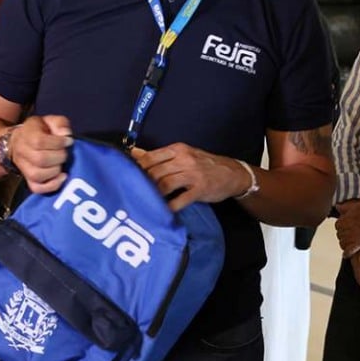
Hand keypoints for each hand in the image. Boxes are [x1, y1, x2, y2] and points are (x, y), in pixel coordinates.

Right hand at [9, 115, 72, 192]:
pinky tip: (63, 177)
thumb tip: (66, 134)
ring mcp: (24, 168)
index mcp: (27, 134)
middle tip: (65, 153)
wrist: (20, 141)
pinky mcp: (28, 180)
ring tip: (62, 163)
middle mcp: (22, 152)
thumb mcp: (50, 120)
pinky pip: (37, 188)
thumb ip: (60, 123)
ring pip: (37, 175)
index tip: (69, 141)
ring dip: (55, 170)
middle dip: (59, 156)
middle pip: (40, 159)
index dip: (57, 142)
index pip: (39, 141)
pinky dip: (52, 185)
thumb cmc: (40, 130)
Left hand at [132, 143, 249, 211]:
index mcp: (178, 149)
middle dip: (142, 184)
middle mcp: (184, 160)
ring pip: (164, 184)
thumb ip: (158, 155)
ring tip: (144, 202)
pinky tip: (161, 211)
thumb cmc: (204, 164)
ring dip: (152, 195)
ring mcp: (193, 175)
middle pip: (155, 171)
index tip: (126, 178)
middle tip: (132, 194)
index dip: (136, 169)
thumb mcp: (182, 154)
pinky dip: (169, 207)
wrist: (232, 173)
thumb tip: (134, 152)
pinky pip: (180, 200)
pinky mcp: (200, 190)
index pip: (150, 157)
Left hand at [335, 195, 359, 255]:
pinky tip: (349, 254)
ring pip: (343, 244)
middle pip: (339, 235)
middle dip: (344, 237)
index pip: (337, 226)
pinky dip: (348, 253)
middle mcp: (347, 226)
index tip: (347, 230)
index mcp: (345, 217)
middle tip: (351, 237)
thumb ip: (346, 207)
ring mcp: (353, 235)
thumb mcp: (358, 205)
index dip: (342, 229)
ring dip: (346, 245)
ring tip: (351, 245)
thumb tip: (337, 207)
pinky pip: (348, 251)